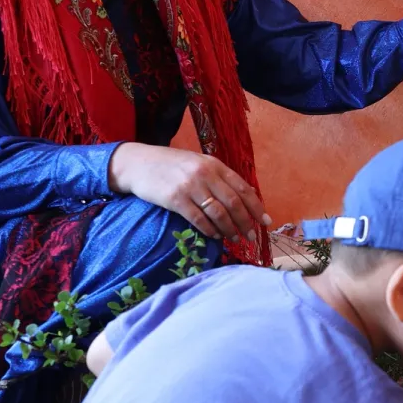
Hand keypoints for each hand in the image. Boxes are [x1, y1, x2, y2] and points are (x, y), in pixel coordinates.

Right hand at [108, 143, 269, 241]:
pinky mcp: (175, 199)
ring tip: (234, 239)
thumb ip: (220, 178)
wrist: (137, 164)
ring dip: (229, 229)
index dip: (256, 207)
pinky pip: (198, 219)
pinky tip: (214, 236)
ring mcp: (190, 186)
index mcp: (215, 165)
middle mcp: (205, 174)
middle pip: (234, 203)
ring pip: (218, 213)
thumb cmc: (171, 166)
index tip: (265, 222)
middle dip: (245, 222)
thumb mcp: (199, 164)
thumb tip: (245, 197)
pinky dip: (209, 230)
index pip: (243, 188)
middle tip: (251, 237)